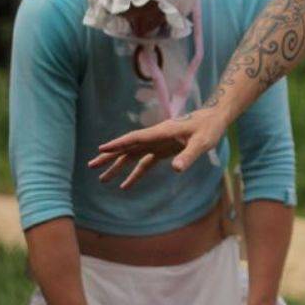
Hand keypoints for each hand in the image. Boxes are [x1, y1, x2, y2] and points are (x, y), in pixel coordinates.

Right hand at [89, 108, 226, 188]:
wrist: (214, 119)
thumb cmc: (209, 128)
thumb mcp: (202, 143)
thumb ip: (189, 155)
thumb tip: (176, 170)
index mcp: (161, 132)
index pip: (136, 138)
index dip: (119, 144)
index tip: (102, 148)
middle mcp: (155, 137)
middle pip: (128, 147)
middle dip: (109, 156)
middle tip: (91, 166)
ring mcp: (157, 143)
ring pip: (132, 155)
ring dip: (117, 166)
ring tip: (102, 179)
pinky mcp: (162, 150)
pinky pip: (144, 163)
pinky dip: (134, 173)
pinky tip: (125, 185)